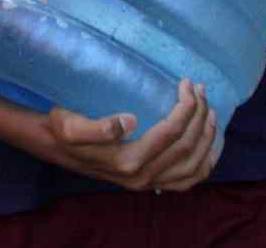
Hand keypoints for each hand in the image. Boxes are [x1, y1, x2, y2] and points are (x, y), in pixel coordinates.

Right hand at [38, 79, 219, 191]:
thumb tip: (130, 120)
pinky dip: (204, 163)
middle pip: (187, 147)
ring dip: (207, 137)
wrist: (55, 147)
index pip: (171, 133)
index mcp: (128, 161)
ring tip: (210, 110)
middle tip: (200, 89)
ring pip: (193, 166)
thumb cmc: (63, 129)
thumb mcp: (71, 125)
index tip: (187, 83)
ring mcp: (148, 183)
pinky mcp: (149, 183)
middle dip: (200, 115)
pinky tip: (208, 145)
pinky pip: (187, 180)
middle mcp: (142, 177)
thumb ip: (99, 127)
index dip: (185, 107)